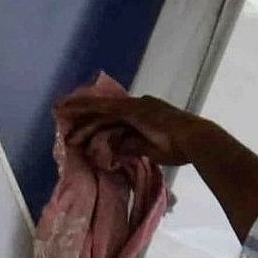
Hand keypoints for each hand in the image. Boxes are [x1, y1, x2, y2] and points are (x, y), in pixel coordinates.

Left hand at [56, 90, 257, 236]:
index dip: (97, 119)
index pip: (115, 116)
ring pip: (101, 110)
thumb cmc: (182, 148)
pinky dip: (87, 111)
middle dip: (83, 113)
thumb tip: (116, 151)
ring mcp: (136, 107)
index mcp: (145, 114)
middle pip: (105, 110)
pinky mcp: (134, 111)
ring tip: (60, 116)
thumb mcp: (153, 150)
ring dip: (81, 115)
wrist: (197, 140)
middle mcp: (139, 106)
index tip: (82, 125)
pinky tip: (72, 113)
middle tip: (62, 115)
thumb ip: (134, 148)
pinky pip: (105, 111)